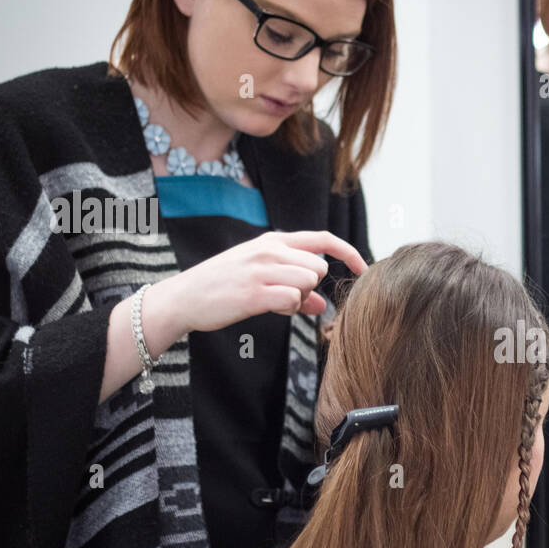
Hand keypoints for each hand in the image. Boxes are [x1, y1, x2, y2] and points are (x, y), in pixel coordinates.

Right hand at [160, 230, 366, 333]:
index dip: (349, 253)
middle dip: (310, 287)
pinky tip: (266, 308)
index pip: (323, 239)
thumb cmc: (224, 287)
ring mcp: (261, 269)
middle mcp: (269, 250)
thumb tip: (323, 305)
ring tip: (273, 302)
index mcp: (273, 241)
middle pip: (318, 268)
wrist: (184, 298)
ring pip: (308, 282)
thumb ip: (296, 288)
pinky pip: (292, 300)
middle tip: (287, 297)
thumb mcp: (261, 278)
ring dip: (298, 299)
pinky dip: (286, 309)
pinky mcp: (254, 293)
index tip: (364, 269)